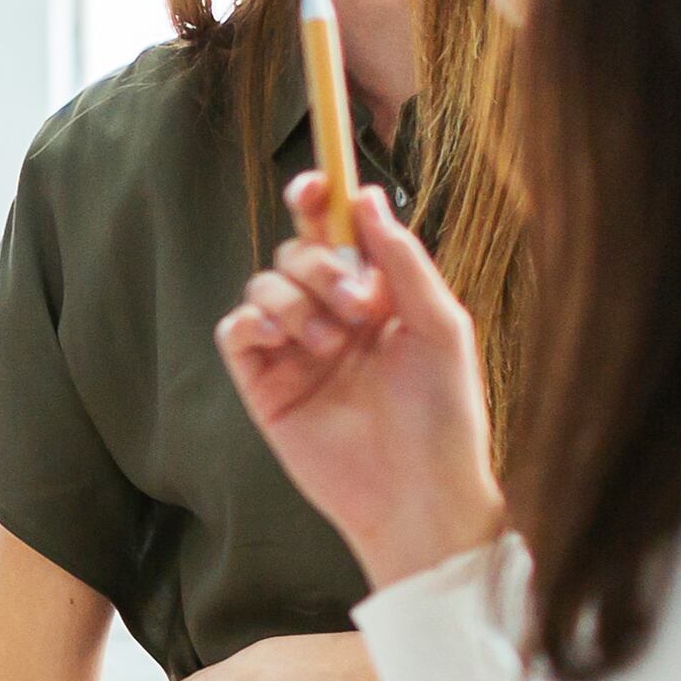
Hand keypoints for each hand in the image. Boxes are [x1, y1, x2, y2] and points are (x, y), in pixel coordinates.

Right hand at [217, 179, 504, 591]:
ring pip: (264, 285)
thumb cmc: (444, 416)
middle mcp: (333, 317)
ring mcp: (296, 351)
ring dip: (294, 300)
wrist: (418, 495)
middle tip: (357, 304)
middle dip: (319, 264)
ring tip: (329, 344)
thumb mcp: (439, 326)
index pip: (339, 235)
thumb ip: (402, 260)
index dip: (320, 203)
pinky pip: (236, 330)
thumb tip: (366, 197)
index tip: (315, 184)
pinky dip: (253, 322)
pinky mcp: (265, 386)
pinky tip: (282, 340)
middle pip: (296, 252)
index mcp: (379, 298)